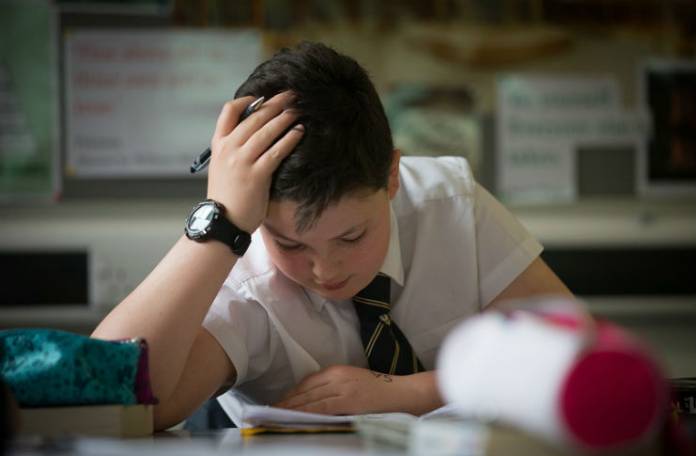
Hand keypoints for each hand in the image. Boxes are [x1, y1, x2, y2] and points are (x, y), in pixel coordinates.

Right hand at [207, 92, 303, 232]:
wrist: (223, 222)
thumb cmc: (227, 197)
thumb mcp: (222, 168)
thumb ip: (234, 151)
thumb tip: (254, 135)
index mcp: (219, 145)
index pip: (228, 112)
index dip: (246, 100)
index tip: (262, 96)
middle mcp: (229, 149)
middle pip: (254, 117)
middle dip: (275, 103)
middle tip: (291, 95)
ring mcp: (242, 161)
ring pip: (267, 131)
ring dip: (285, 117)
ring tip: (299, 110)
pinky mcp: (256, 174)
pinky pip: (277, 151)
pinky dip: (290, 139)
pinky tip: (300, 132)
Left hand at [274, 365, 408, 415]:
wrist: (403, 393)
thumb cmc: (380, 392)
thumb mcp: (353, 383)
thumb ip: (334, 389)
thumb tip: (313, 401)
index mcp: (338, 371)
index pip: (307, 382)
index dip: (291, 394)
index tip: (278, 402)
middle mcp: (337, 376)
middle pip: (305, 390)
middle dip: (287, 401)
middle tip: (271, 411)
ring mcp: (343, 388)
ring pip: (311, 399)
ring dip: (292, 408)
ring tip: (278, 416)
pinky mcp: (349, 400)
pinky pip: (323, 407)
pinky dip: (308, 412)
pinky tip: (297, 417)